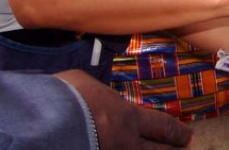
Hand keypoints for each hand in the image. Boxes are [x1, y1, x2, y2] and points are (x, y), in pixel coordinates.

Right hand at [55, 69, 191, 148]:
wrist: (40, 124)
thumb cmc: (64, 97)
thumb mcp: (87, 84)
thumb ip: (101, 96)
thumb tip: (100, 99)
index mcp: (126, 118)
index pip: (161, 126)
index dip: (176, 132)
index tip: (187, 136)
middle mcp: (124, 143)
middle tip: (183, 149)